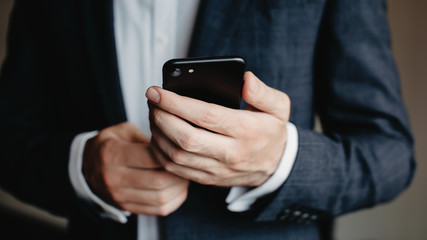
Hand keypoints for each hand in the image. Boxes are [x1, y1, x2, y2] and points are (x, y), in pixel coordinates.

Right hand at [82, 122, 188, 215]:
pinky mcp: (126, 207)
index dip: (170, 153)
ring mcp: (119, 196)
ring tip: (185, 175)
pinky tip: (179, 189)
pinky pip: (158, 210)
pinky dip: (175, 201)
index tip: (179, 148)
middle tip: (187, 163)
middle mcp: (113, 178)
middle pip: (158, 180)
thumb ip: (147, 137)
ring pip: (160, 198)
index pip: (150, 157)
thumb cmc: (110, 144)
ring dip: (179, 188)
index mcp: (112, 154)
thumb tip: (173, 147)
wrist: (86, 167)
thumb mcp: (123, 131)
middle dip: (179, 173)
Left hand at [146, 72, 289, 186]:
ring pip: (177, 155)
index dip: (177, 103)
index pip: (206, 115)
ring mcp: (217, 169)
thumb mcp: (278, 108)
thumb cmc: (271, 132)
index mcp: (246, 131)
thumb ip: (263, 92)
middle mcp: (230, 153)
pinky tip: (157, 135)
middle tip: (151, 101)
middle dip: (162, 118)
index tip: (157, 91)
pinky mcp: (207, 178)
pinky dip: (161, 152)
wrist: (275, 167)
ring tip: (153, 114)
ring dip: (158, 134)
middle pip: (186, 138)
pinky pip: (177, 170)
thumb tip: (246, 79)